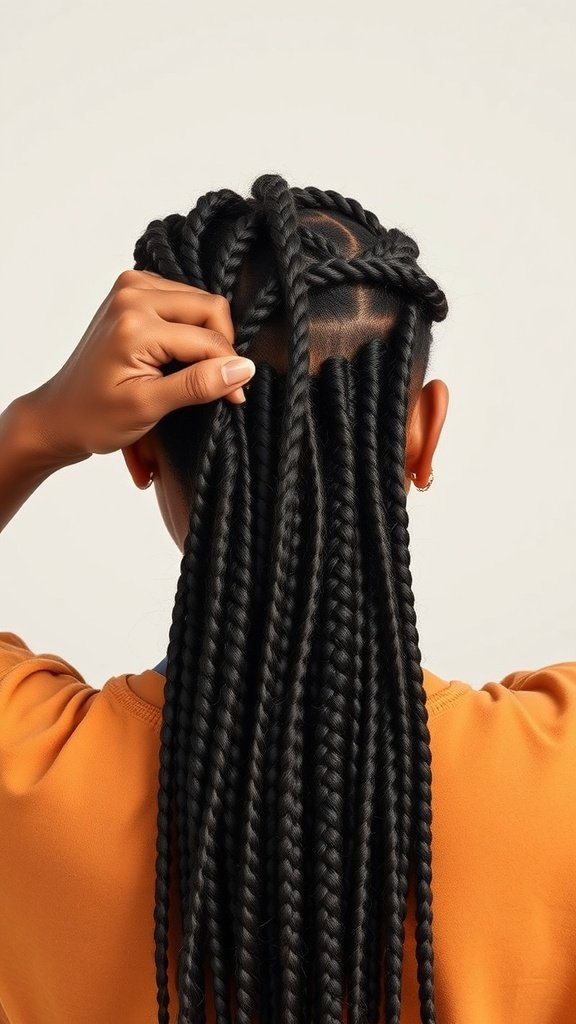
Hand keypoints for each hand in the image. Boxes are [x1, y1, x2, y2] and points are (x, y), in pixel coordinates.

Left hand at [23, 270, 254, 462]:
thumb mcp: (148, 407)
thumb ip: (196, 384)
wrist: (59, 415)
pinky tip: (179, 354)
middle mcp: (133, 293)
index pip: (209, 337)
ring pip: (200, 302)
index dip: (229, 370)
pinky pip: (182, 299)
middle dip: (221, 348)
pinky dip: (190, 327)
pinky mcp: (132, 290)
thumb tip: (242, 369)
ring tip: (194, 372)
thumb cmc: (95, 418)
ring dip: (206, 337)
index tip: (235, 400)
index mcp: (136, 322)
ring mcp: (131, 287)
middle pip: (210, 307)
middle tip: (217, 385)